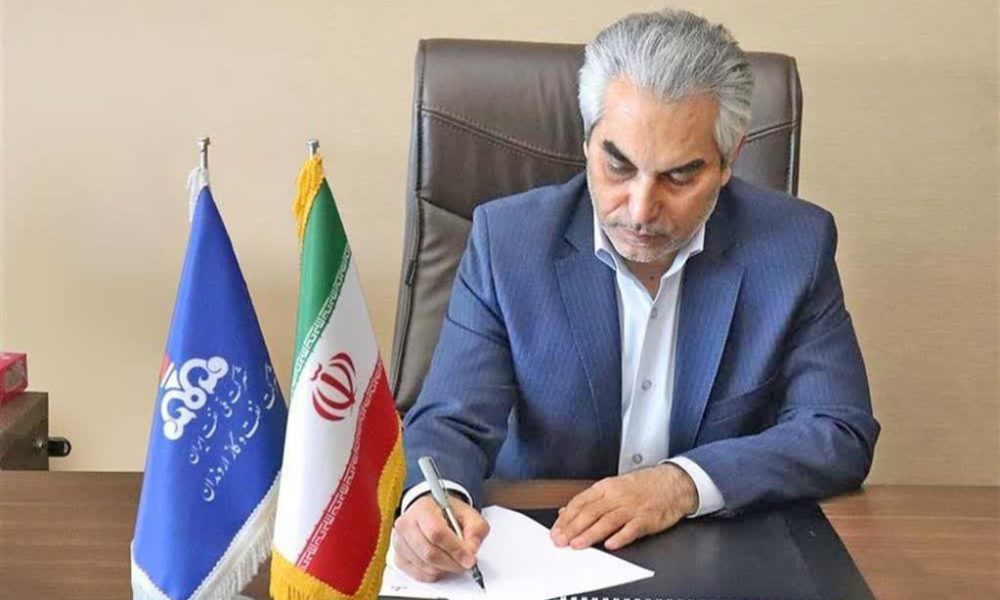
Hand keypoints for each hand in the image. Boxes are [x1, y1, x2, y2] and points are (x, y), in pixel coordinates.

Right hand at [392, 494, 489, 581]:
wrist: (433, 514)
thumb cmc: (448, 514)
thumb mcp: (468, 515)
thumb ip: (476, 529)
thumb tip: (471, 549)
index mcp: (423, 508)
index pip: (436, 532)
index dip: (455, 549)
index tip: (469, 558)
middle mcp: (406, 523)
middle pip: (429, 552)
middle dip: (451, 562)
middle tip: (465, 564)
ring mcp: (399, 541)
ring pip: (424, 565)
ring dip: (444, 568)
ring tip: (453, 561)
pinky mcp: (398, 557)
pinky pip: (417, 574)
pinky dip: (434, 574)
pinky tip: (441, 564)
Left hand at [550, 463, 697, 549]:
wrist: (673, 483)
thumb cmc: (642, 486)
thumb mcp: (613, 486)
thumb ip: (590, 500)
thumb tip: (566, 511)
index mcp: (607, 487)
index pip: (581, 502)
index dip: (567, 517)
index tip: (556, 530)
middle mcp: (617, 496)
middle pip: (591, 512)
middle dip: (573, 528)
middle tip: (561, 540)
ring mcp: (632, 508)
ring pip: (608, 521)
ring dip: (591, 534)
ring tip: (577, 544)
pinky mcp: (647, 519)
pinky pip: (632, 529)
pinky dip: (621, 537)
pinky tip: (610, 544)